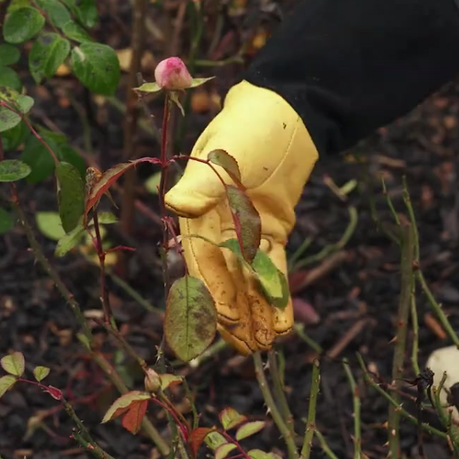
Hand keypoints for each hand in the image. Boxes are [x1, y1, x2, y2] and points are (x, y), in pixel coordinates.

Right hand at [164, 81, 317, 353]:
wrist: (285, 111)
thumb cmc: (248, 126)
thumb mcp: (223, 151)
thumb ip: (201, 183)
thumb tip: (173, 203)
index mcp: (197, 211)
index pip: (200, 261)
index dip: (211, 294)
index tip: (222, 323)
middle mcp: (216, 227)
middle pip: (224, 278)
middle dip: (236, 314)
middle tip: (250, 348)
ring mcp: (244, 231)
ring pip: (248, 280)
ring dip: (256, 312)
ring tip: (266, 346)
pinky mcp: (271, 231)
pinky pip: (273, 267)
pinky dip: (278, 294)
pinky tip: (284, 323)